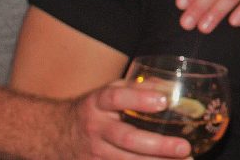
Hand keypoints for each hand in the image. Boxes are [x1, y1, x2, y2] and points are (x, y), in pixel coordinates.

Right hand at [60, 81, 192, 158]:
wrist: (56, 133)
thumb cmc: (93, 109)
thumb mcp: (109, 91)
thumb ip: (138, 87)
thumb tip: (171, 86)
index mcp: (97, 103)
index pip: (116, 98)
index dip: (139, 99)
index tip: (164, 101)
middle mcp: (96, 128)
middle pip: (127, 138)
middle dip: (158, 145)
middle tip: (184, 147)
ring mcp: (96, 152)